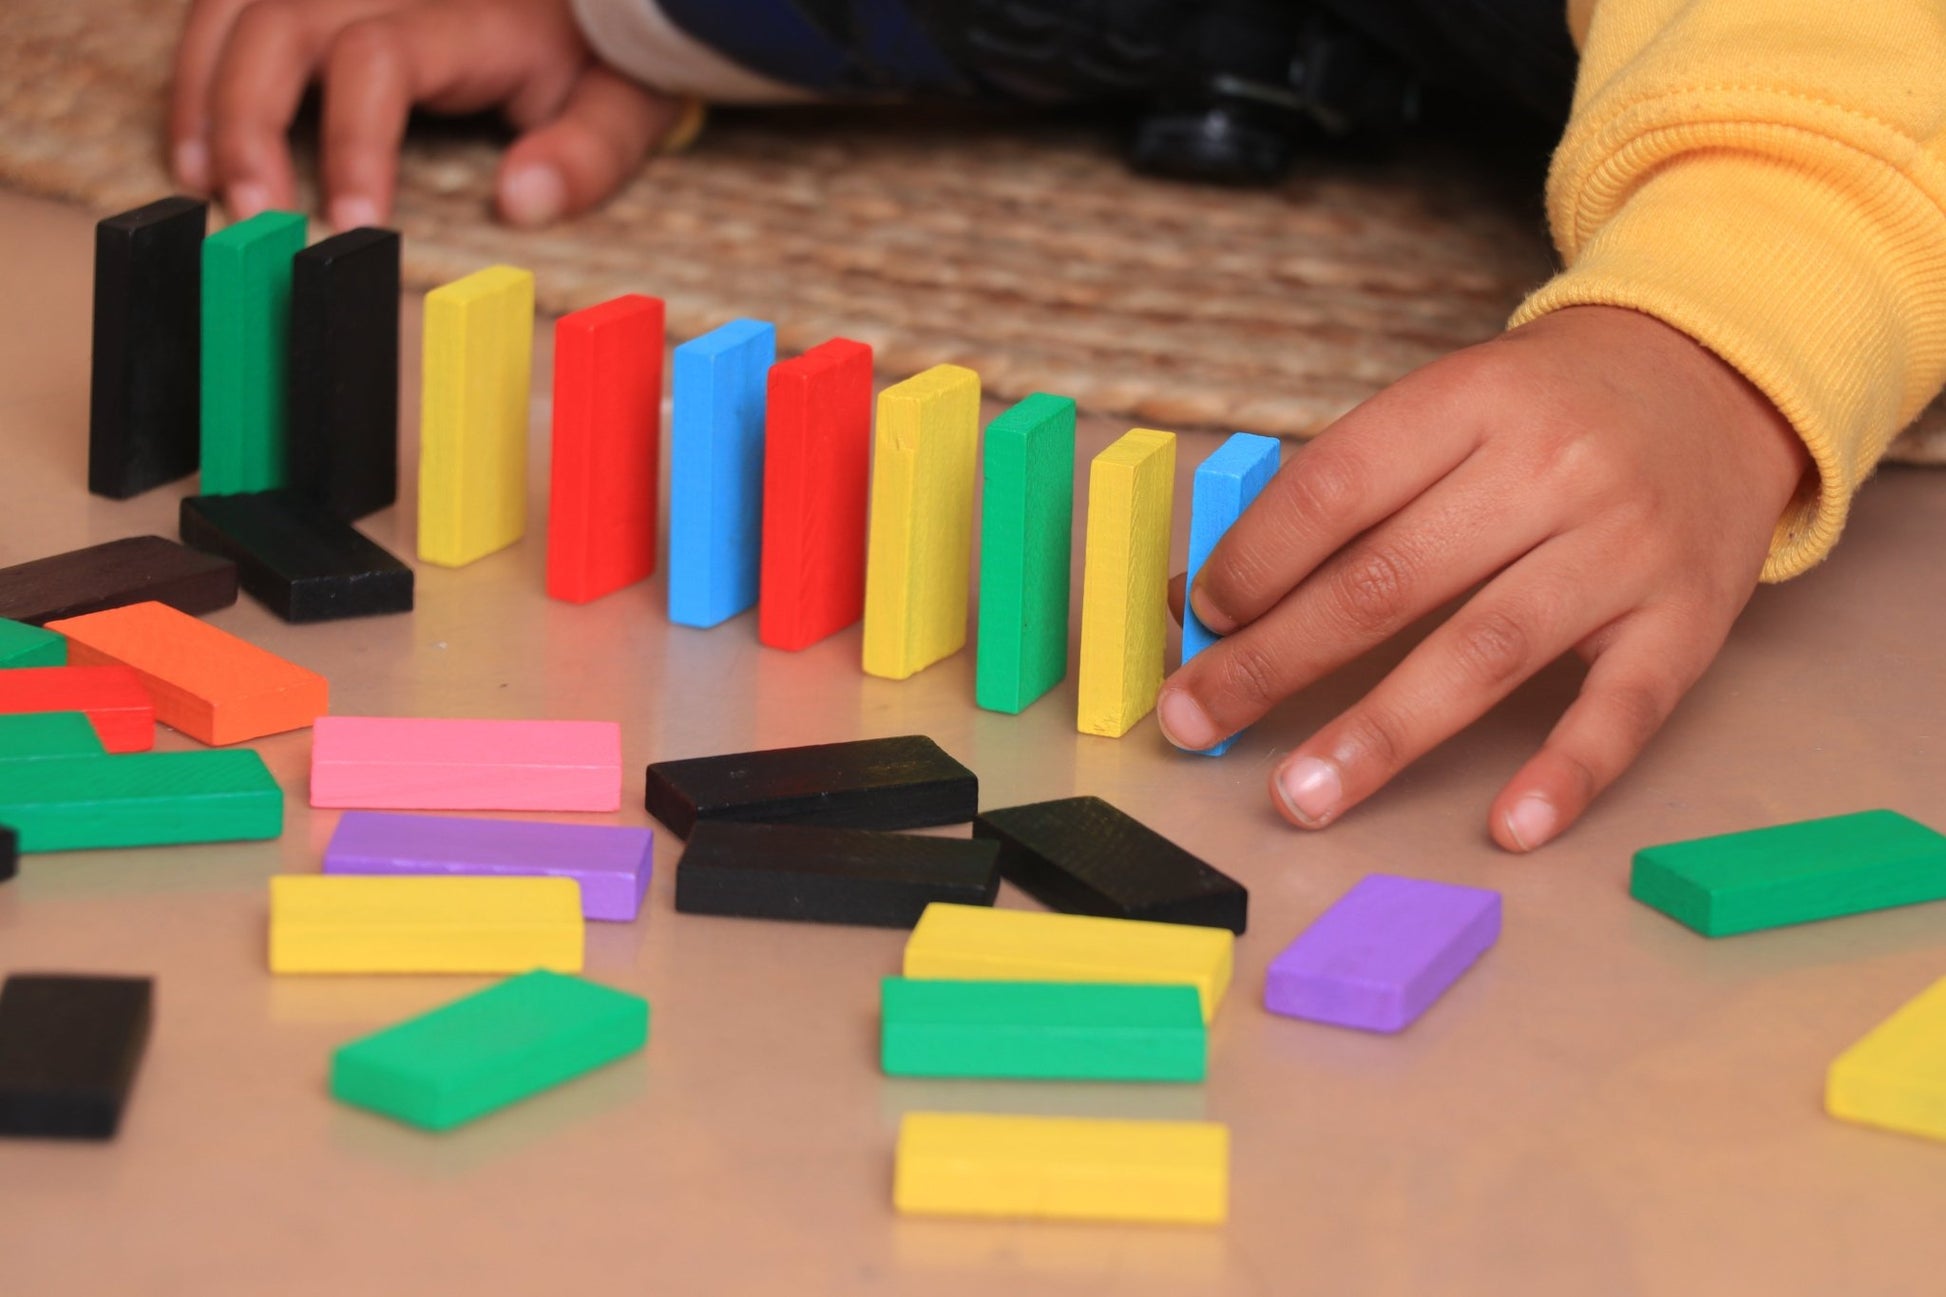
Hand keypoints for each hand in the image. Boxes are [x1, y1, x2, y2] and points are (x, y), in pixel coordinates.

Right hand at [170, 0, 688, 228]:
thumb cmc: (598, 56)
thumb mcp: (620, 104)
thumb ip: (584, 155)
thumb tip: (519, 203)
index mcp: (465, 15)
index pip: (377, 59)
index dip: (353, 143)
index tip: (349, 222)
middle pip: (281, 24)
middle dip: (249, 120)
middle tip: (250, 213)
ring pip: (236, 5)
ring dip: (206, 89)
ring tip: (199, 176)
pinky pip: (235, 2)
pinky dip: (203, 59)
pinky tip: (199, 131)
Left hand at [1158, 305, 1811, 850]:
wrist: (1715, 383)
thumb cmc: (1544, 415)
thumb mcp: (1445, 411)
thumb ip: (1337, 498)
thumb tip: (1206, 600)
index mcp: (1471, 399)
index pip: (1336, 488)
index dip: (1255, 562)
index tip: (1202, 623)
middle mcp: (1550, 469)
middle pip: (1388, 580)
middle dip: (1275, 662)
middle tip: (1194, 722)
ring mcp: (1623, 547)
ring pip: (1483, 651)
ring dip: (1379, 734)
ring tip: (1298, 793)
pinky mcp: (1687, 620)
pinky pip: (1622, 709)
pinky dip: (1565, 773)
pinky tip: (1508, 827)